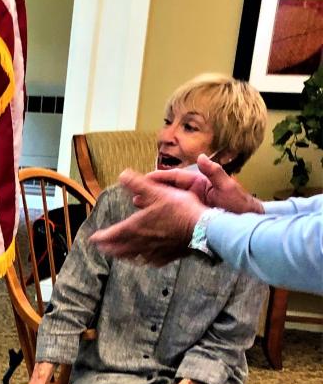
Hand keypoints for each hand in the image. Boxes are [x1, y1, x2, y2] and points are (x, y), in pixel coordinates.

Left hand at [88, 170, 207, 264]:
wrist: (204, 229)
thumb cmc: (179, 210)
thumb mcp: (157, 192)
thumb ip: (137, 184)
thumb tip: (121, 174)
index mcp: (136, 227)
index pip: (113, 234)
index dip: (101, 237)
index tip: (93, 239)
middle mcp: (142, 242)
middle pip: (120, 249)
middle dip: (109, 248)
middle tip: (101, 248)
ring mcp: (155, 252)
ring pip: (133, 256)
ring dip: (123, 255)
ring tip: (118, 254)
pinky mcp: (167, 256)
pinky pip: (151, 261)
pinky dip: (143, 260)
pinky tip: (145, 259)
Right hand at [145, 154, 263, 214]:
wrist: (249, 226)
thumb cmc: (241, 206)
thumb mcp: (228, 188)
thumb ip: (215, 172)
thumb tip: (202, 157)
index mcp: (200, 183)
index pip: (175, 177)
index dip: (159, 177)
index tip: (144, 178)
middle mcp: (194, 192)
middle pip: (168, 189)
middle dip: (152, 190)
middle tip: (134, 193)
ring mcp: (193, 205)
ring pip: (168, 202)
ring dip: (154, 202)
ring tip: (137, 204)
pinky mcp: (193, 216)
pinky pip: (174, 214)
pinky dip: (162, 214)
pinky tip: (151, 218)